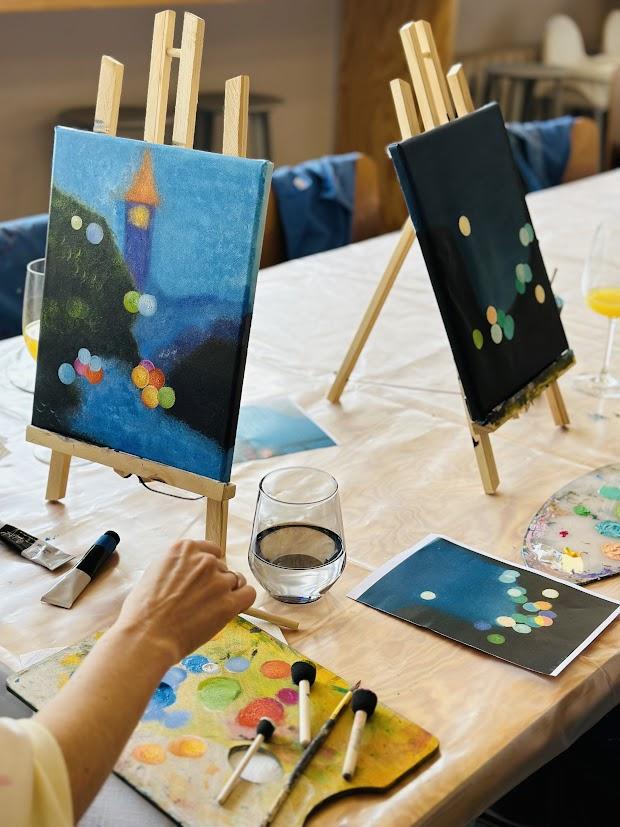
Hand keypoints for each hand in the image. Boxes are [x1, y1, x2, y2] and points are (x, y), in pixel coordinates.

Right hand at [116, 539, 255, 664]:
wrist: (146, 636)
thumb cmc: (143, 610)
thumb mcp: (154, 572)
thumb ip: (178, 565)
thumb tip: (188, 570)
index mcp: (184, 549)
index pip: (210, 551)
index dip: (207, 568)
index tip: (202, 580)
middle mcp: (204, 560)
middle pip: (221, 567)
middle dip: (214, 582)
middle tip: (200, 601)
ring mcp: (218, 581)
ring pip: (234, 581)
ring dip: (227, 593)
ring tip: (210, 609)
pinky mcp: (229, 602)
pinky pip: (248, 594)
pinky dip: (243, 600)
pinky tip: (232, 608)